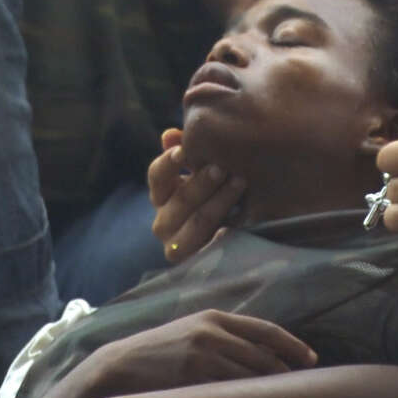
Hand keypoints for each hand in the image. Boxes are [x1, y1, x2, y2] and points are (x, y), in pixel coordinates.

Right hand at [92, 307, 316, 391]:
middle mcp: (212, 330)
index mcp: (214, 317)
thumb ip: (222, 336)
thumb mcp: (192, 331)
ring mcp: (203, 352)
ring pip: (250, 373)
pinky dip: (247, 397)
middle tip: (304, 384)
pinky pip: (230, 389)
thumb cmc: (160, 352)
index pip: (265, 329)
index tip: (311, 358)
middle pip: (263, 353)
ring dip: (270, 387)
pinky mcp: (193, 374)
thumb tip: (260, 353)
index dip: (292, 344)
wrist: (121, 364)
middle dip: (286, 370)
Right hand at [149, 127, 245, 262]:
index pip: (157, 176)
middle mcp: (164, 222)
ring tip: (240, 183)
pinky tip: (238, 223)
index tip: (185, 151)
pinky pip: (211, 248)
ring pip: (197, 221)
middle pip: (179, 199)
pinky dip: (223, 234)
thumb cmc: (215, 192)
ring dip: (218, 202)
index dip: (168, 163)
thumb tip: (169, 135)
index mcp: (162, 195)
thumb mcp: (201, 171)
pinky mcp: (197, 263)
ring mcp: (178, 245)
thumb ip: (186, 152)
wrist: (231, 238)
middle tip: (223, 167)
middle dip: (201, 182)